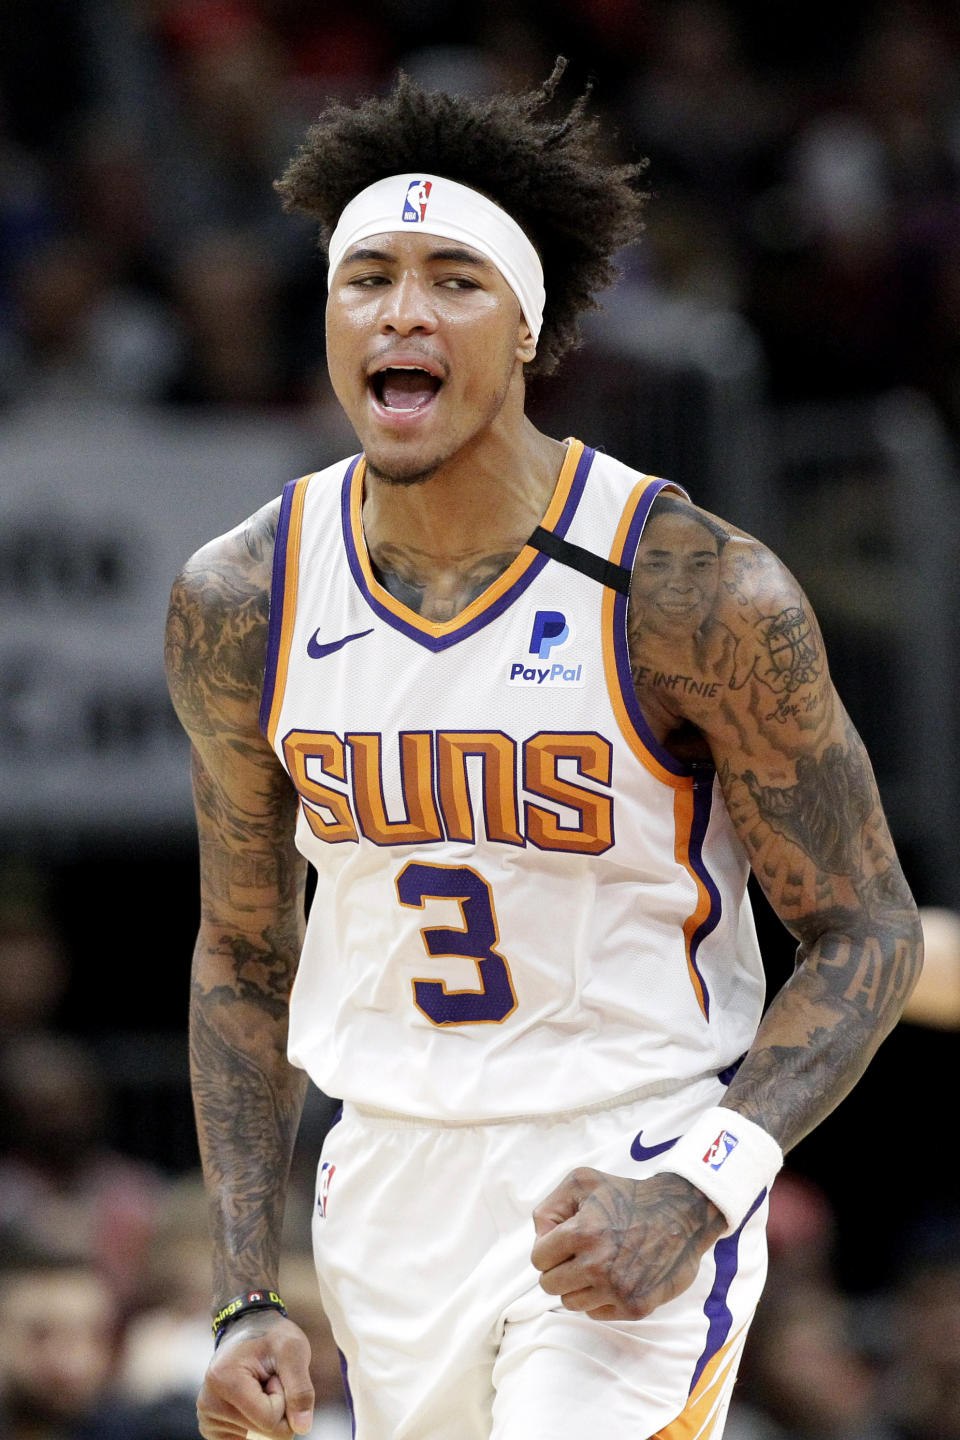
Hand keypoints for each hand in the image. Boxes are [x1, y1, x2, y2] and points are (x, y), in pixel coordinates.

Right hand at [197, 1311, 314, 1438]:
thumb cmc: (272, 1337)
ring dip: (266, 1413)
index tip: (276, 1374)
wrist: (249, 1329)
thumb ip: (301, 1389)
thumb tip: (302, 1427)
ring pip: (256, 1436)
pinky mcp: (211, 1426)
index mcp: (224, 1380)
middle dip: (277, 1407)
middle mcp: (208, 1402)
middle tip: (269, 1379)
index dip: (284, 1398)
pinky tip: (250, 1399)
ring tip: (259, 1384)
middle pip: (264, 1431)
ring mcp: (207, 1417)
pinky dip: (255, 1423)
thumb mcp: (293, 1350)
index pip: (270, 1419)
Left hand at [531, 1167, 724, 1321]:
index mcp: (581, 1233)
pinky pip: (596, 1313)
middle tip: (580, 1253)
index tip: (565, 1240)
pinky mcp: (635, 1307)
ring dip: (579, 1284)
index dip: (548, 1248)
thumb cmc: (627, 1195)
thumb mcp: (582, 1181)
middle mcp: (597, 1265)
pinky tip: (615, 1275)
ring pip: (570, 1302)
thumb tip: (540, 1240)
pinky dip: (600, 1298)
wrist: (681, 1214)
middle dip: (559, 1268)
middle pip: (550, 1285)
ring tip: (599, 1263)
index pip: (539, 1259)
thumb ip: (549, 1208)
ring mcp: (617, 1290)